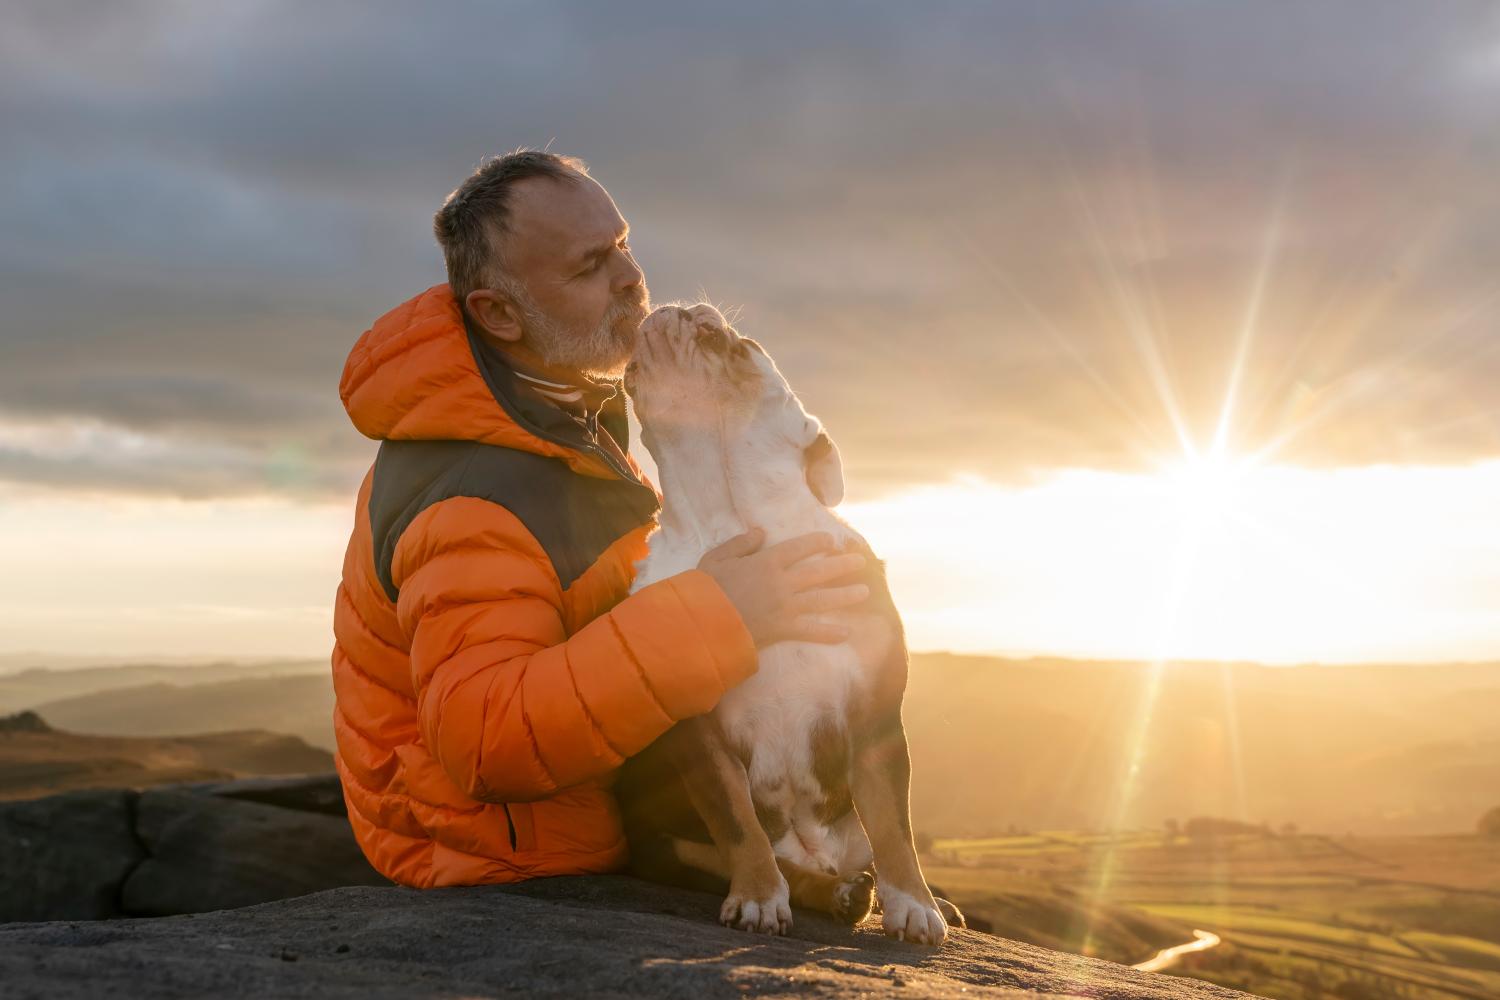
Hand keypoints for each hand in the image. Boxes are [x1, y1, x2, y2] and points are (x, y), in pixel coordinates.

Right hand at [697, 528, 868, 646]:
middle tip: (861, 562)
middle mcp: (782, 582)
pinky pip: (811, 630)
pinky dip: (829, 632)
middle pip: (819, 572)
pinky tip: (846, 633)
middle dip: (842, 566)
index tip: (831, 541)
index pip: (799, 547)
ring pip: (822, 599)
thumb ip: (740, 543)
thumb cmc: (704, 588)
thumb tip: (761, 532)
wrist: (701, 623)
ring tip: (864, 592)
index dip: (817, 543)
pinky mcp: (782, 629)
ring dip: (845, 596)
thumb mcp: (716, 557)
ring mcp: (785, 606)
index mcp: (766, 561)